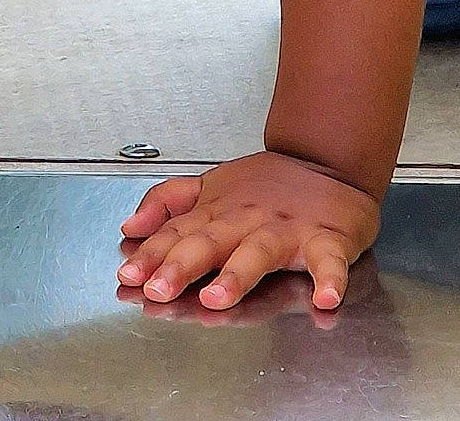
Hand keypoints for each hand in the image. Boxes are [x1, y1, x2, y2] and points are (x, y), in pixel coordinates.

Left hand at [117, 151, 379, 311]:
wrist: (327, 159)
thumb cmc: (268, 185)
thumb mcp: (210, 186)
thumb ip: (168, 203)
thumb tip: (131, 226)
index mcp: (218, 211)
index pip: (178, 233)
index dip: (152, 254)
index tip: (129, 276)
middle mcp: (246, 220)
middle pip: (210, 242)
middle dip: (182, 265)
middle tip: (159, 288)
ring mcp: (286, 231)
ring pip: (258, 251)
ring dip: (238, 274)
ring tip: (218, 296)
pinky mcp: (327, 240)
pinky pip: (328, 261)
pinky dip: (330, 279)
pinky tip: (325, 298)